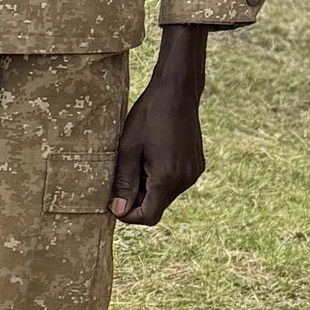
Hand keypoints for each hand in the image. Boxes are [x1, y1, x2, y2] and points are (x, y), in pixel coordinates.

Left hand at [109, 28, 208, 224]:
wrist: (177, 92)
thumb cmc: (148, 116)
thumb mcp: (128, 148)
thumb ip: (124, 182)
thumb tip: (118, 210)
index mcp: (167, 177)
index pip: (148, 216)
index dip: (128, 214)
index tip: (113, 201)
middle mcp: (185, 179)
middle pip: (157, 207)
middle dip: (137, 200)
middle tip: (121, 176)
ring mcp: (193, 173)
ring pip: (165, 196)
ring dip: (148, 189)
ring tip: (136, 162)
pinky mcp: (196, 166)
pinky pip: (175, 184)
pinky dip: (160, 179)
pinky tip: (150, 157)